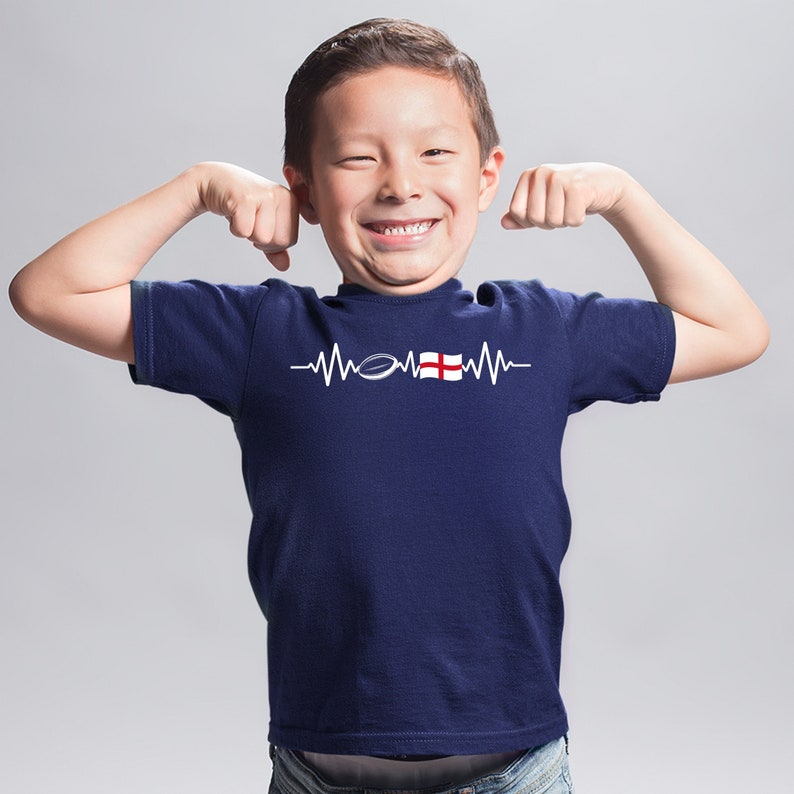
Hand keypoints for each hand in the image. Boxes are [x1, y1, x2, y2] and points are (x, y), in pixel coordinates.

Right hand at [193, 162, 299, 270]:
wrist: (213, 180)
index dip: (271, 241)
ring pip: (263, 238)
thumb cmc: (241, 203)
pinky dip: (234, 228)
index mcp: (292, 201)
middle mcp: (282, 195)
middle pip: (279, 242)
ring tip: (241, 214)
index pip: (290, 241)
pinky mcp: (245, 198)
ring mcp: (264, 194)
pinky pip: (244, 232)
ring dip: (246, 232)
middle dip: (260, 239)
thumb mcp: (263, 224)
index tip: (259, 223)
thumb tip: (285, 266)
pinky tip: (232, 211)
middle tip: (249, 220)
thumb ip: (275, 247)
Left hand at [501, 163, 630, 230]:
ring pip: (553, 221)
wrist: (604, 183)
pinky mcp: (578, 187)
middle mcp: (541, 173)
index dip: (531, 220)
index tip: (546, 210)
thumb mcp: (542, 203)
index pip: (517, 212)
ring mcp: (559, 178)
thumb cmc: (569, 195)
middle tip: (563, 208)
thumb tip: (504, 223)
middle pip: (534, 218)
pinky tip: (584, 205)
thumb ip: (521, 214)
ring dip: (565, 221)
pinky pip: (571, 220)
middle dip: (549, 222)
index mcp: (528, 176)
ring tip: (573, 205)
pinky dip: (578, 220)